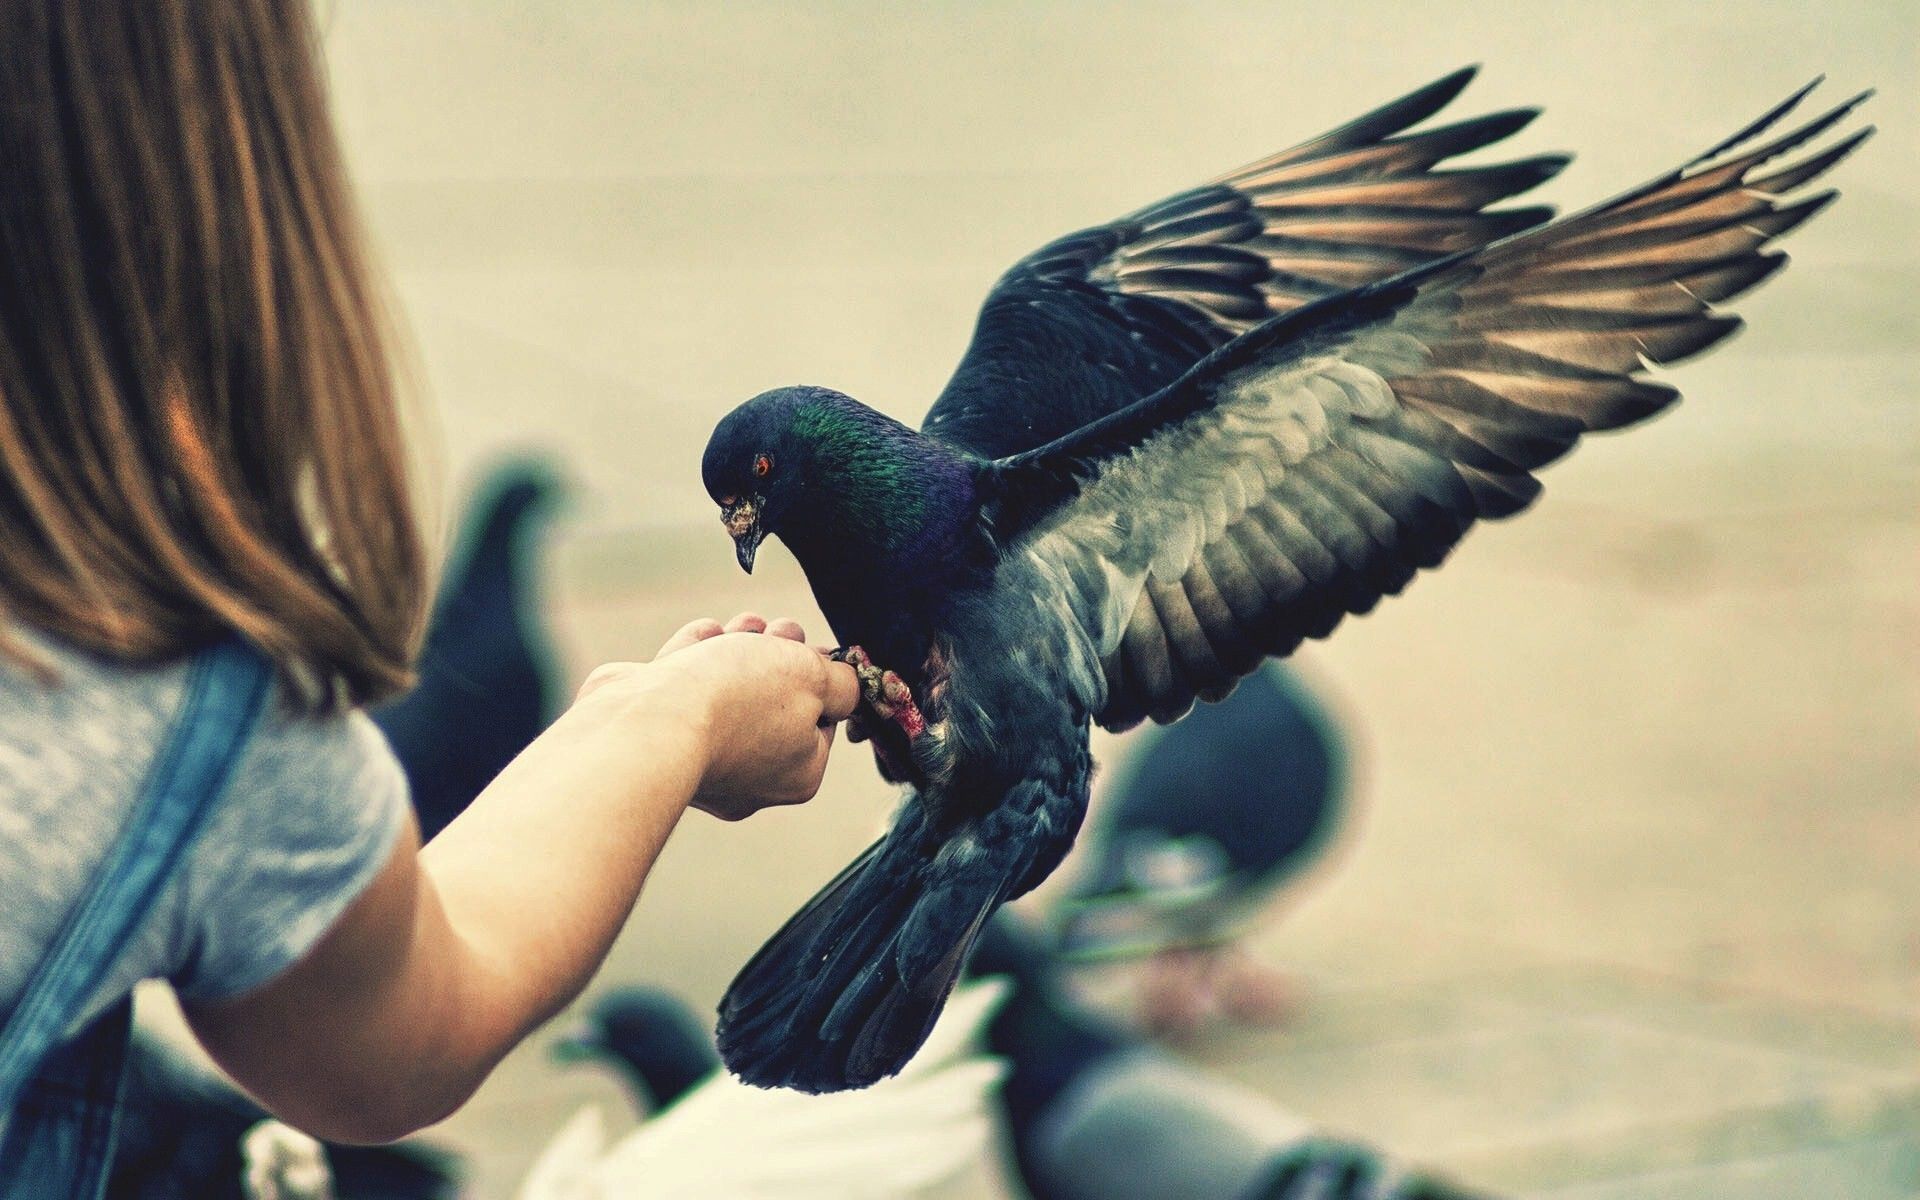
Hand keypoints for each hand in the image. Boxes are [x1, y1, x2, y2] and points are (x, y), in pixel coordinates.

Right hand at [579, 613, 859, 820]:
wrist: (645, 722)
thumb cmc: (737, 703)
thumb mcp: (813, 680)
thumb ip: (841, 683)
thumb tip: (845, 681)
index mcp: (797, 776)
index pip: (823, 721)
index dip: (820, 676)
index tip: (811, 650)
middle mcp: (747, 779)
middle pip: (774, 705)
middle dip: (777, 657)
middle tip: (779, 629)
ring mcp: (696, 760)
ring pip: (728, 693)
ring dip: (740, 650)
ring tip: (745, 624)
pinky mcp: (652, 735)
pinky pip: (684, 690)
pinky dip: (698, 658)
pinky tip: (707, 636)